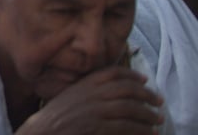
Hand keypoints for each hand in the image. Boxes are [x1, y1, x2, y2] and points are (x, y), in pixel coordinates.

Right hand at [16, 67, 164, 134]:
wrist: (44, 131)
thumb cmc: (56, 116)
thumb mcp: (70, 96)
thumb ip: (88, 90)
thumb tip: (110, 89)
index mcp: (85, 84)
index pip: (113, 73)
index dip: (132, 74)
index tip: (144, 79)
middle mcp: (92, 94)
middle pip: (126, 89)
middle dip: (146, 94)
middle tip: (159, 101)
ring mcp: (95, 111)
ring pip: (130, 108)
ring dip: (148, 114)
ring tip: (158, 119)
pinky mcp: (98, 128)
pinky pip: (127, 127)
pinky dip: (142, 130)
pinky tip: (150, 132)